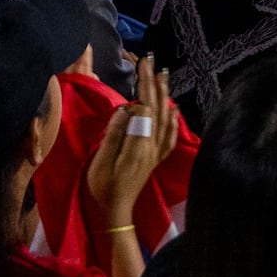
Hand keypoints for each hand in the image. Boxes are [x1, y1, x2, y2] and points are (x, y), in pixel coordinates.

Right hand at [85, 55, 181, 219]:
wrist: (114, 213)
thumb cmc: (102, 187)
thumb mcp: (101, 161)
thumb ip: (114, 134)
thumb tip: (125, 110)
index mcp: (138, 145)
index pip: (145, 107)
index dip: (144, 85)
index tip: (141, 66)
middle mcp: (152, 147)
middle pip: (157, 109)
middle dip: (155, 84)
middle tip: (153, 62)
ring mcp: (155, 154)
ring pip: (165, 119)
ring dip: (165, 96)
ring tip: (164, 77)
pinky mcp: (154, 159)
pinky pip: (169, 137)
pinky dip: (173, 121)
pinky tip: (174, 111)